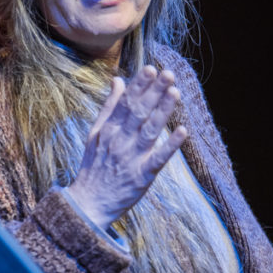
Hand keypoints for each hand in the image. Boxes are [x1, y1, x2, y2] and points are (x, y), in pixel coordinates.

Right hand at [66, 66, 187, 229]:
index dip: (139, 86)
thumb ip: (109, 106)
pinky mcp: (142, 176)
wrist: (88, 204)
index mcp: (108, 129)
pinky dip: (170, 145)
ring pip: (150, 131)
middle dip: (154, 92)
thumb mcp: (96, 133)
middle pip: (139, 113)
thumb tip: (118, 80)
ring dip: (163, 111)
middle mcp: (119, 141)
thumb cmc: (94, 164)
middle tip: (168, 74)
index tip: (151, 69)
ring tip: (175, 92)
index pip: (125, 103)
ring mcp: (131, 158)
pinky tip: (183, 131)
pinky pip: (158, 158)